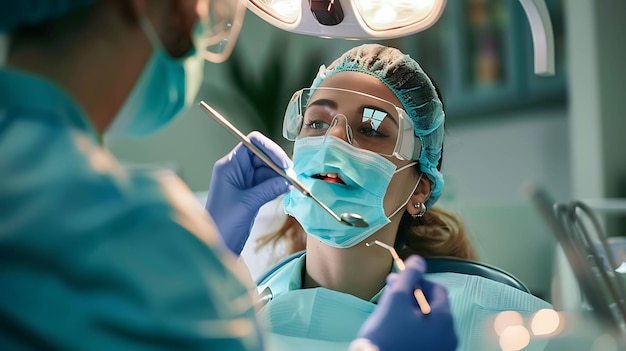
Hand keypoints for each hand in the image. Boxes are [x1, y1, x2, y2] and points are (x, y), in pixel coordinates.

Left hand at [205, 131, 290, 255]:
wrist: (216, 245)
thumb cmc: (223, 223)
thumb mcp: (247, 203)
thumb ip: (268, 189)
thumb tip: (288, 180)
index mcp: (229, 165)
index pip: (252, 144)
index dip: (270, 149)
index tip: (284, 163)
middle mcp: (236, 169)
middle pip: (262, 155)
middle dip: (278, 163)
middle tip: (293, 176)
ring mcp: (243, 181)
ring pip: (267, 170)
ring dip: (280, 175)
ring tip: (292, 184)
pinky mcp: (250, 193)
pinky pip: (267, 182)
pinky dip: (277, 185)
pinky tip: (287, 189)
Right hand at [356, 255, 457, 350]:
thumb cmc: (387, 334)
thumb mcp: (396, 300)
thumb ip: (409, 276)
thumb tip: (418, 260)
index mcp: (445, 321)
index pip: (437, 288)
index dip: (417, 279)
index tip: (398, 281)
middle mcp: (449, 337)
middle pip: (432, 305)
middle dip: (412, 295)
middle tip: (391, 293)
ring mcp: (440, 349)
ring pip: (427, 320)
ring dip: (410, 310)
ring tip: (390, 310)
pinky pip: (423, 335)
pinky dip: (411, 326)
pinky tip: (395, 326)